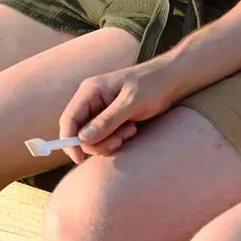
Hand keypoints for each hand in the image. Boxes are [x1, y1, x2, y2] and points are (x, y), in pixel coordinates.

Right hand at [58, 59, 182, 161]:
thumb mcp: (131, 103)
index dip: (68, 140)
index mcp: (90, 91)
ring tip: (131, 129)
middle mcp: (91, 101)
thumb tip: (82, 139)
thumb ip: (107, 120)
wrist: (172, 80)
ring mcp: (100, 111)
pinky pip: (105, 138)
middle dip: (99, 141)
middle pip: (79, 133)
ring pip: (93, 139)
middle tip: (120, 139)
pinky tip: (132, 129)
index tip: (79, 159)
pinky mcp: (110, 120)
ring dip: (111, 141)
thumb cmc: (152, 85)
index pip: (69, 118)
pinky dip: (117, 139)